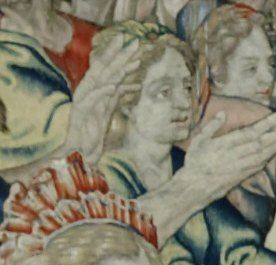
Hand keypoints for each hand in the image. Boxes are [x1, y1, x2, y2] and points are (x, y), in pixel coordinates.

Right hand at [65, 34, 140, 159]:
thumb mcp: (109, 108)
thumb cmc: (93, 130)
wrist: (79, 148)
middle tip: (135, 44)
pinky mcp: (80, 110)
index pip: (110, 68)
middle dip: (120, 55)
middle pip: (106, 68)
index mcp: (96, 88)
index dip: (121, 56)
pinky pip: (92, 98)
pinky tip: (114, 86)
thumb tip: (133, 84)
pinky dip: (102, 91)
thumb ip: (118, 95)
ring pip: (101, 80)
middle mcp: (89, 90)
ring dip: (118, 70)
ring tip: (133, 62)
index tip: (136, 46)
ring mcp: (84, 99)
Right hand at [175, 111, 275, 204]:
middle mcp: (236, 155)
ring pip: (264, 154)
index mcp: (225, 144)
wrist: (195, 187)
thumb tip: (223, 114)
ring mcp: (241, 167)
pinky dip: (269, 156)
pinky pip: (260, 164)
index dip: (267, 124)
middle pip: (262, 143)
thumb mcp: (198, 141)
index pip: (251, 132)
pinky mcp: (243, 176)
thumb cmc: (195, 162)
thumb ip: (211, 126)